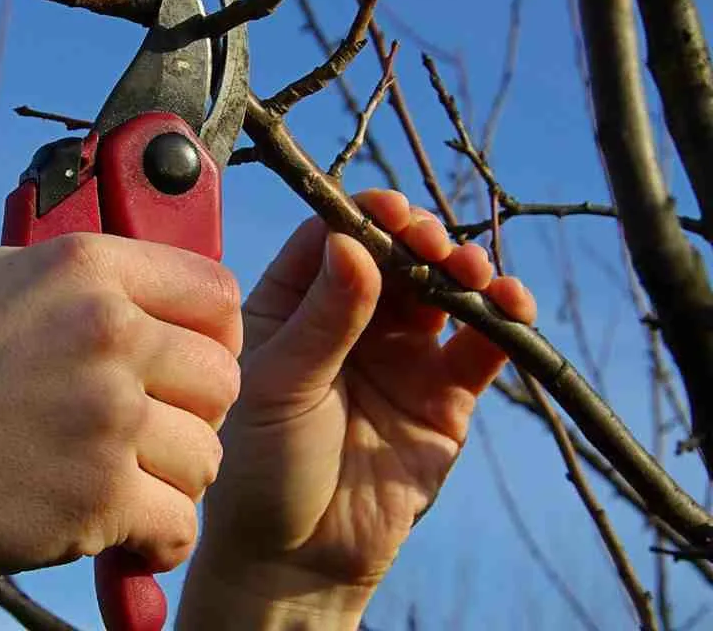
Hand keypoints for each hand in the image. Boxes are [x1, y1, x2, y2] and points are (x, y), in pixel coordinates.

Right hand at [0, 233, 240, 630]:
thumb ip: (69, 276)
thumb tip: (129, 285)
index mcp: (83, 268)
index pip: (215, 289)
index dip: (215, 332)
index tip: (194, 360)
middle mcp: (107, 333)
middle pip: (222, 378)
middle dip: (196, 411)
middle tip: (157, 430)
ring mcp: (107, 417)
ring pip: (208, 456)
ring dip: (177, 478)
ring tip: (131, 480)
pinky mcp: (98, 497)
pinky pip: (178, 524)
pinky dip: (158, 538)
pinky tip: (128, 531)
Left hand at [178, 190, 535, 629]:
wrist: (296, 558)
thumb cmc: (263, 467)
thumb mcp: (280, 386)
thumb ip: (322, 319)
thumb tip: (353, 241)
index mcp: (292, 306)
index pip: (331, 239)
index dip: (363, 218)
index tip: (389, 213)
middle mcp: (348, 321)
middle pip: (394, 256)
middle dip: (419, 239)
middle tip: (430, 243)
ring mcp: (399, 356)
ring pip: (441, 292)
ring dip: (463, 269)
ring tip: (469, 272)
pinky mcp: (444, 397)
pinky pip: (479, 346)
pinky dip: (500, 319)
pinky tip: (509, 304)